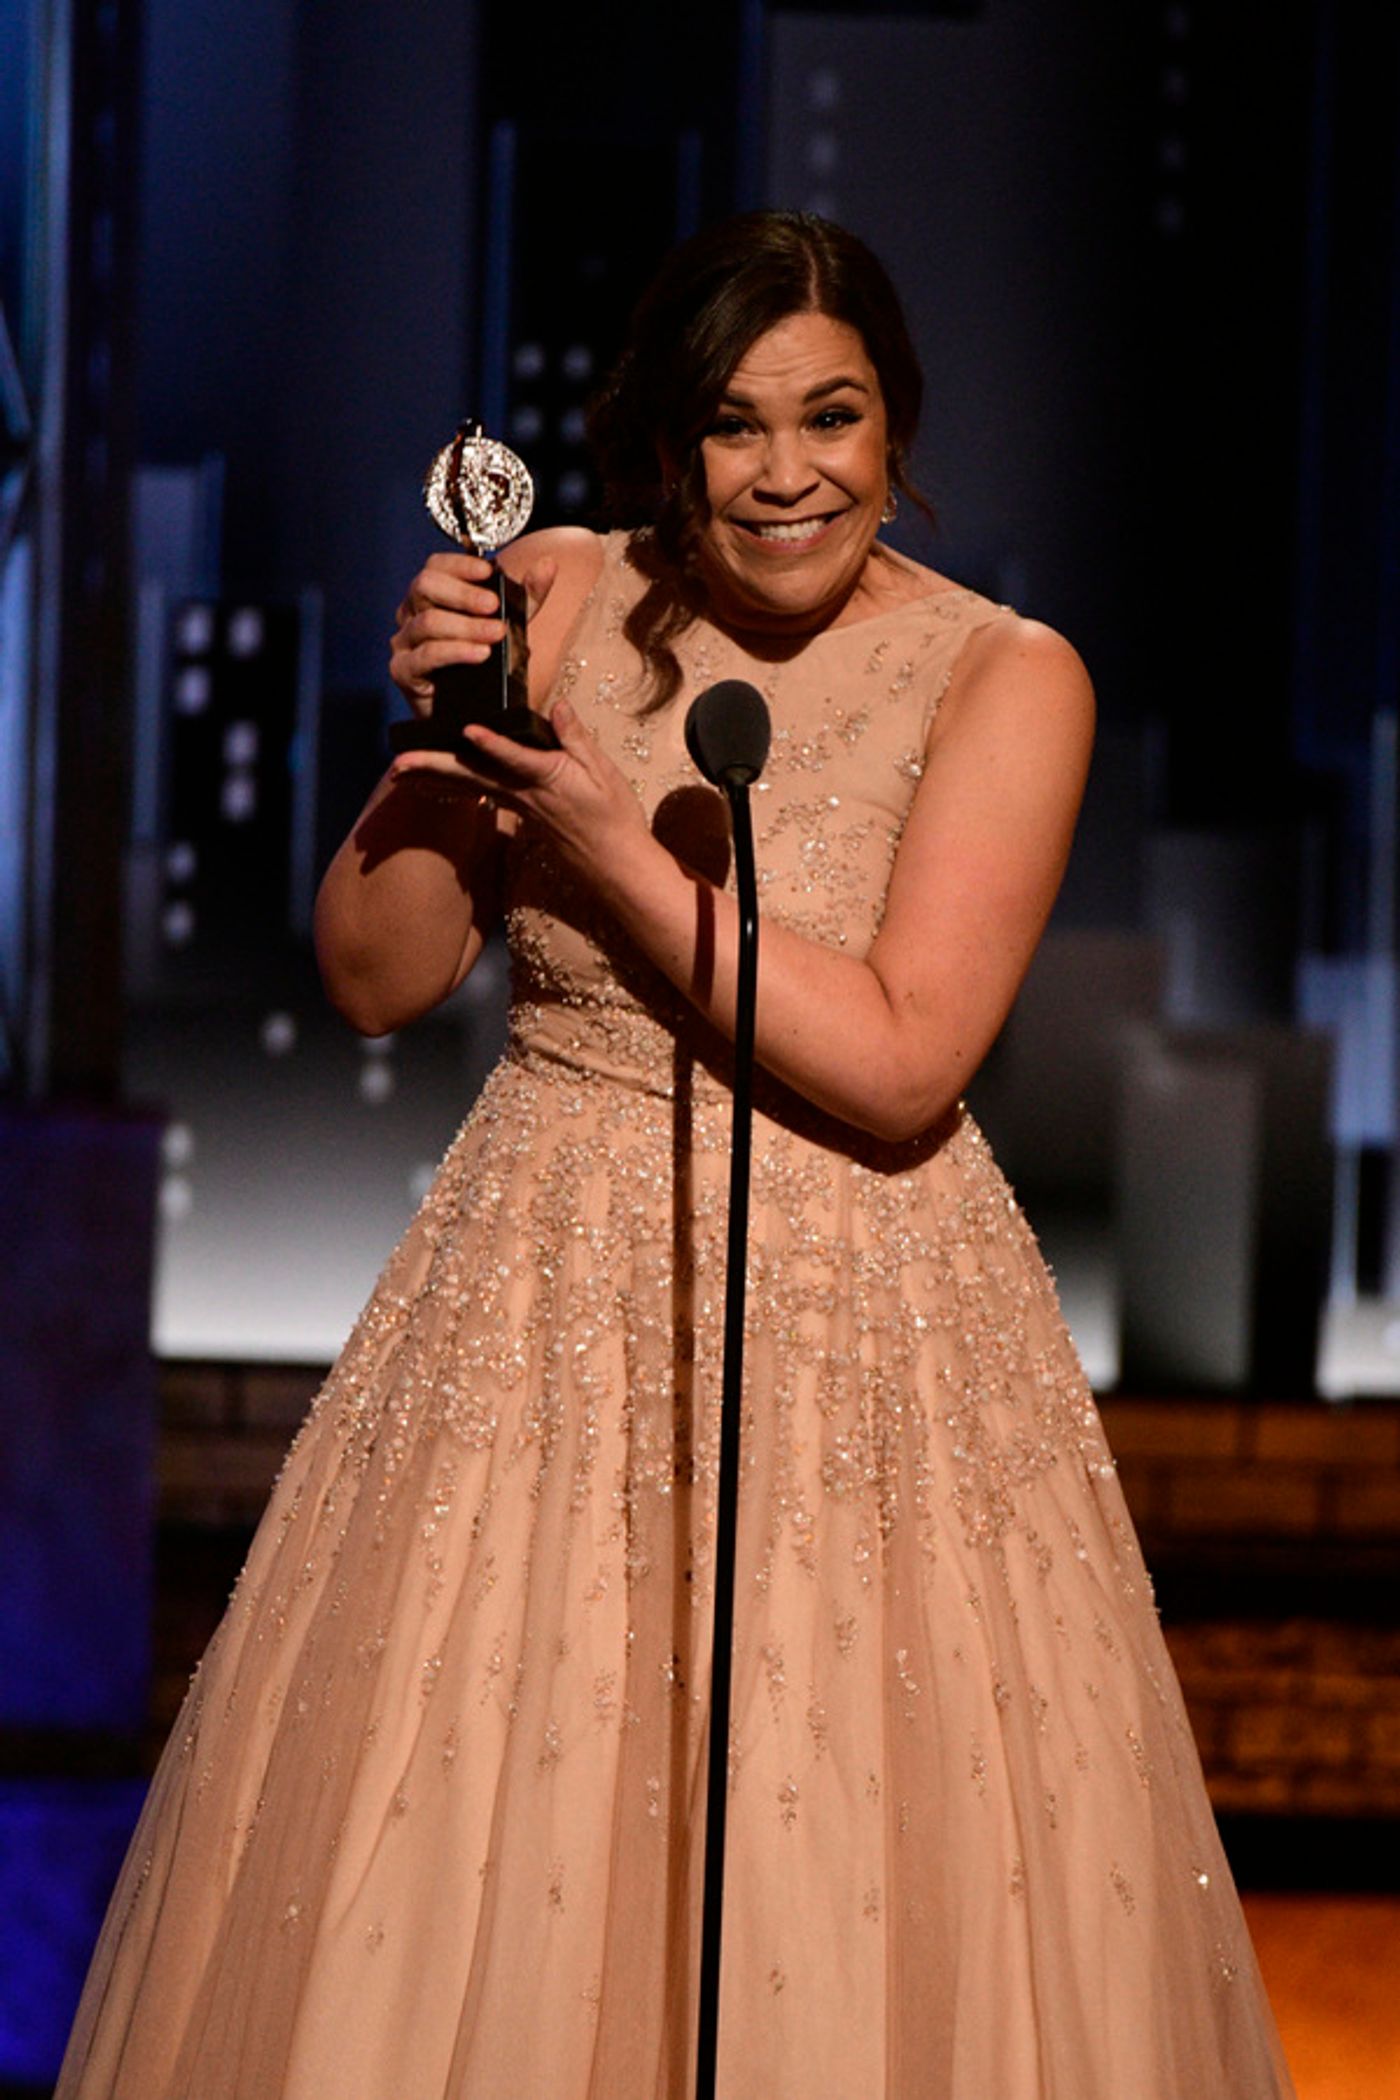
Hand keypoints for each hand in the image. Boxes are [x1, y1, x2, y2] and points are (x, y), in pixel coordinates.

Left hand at [388, 696, 651, 888]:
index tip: (468, 729)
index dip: (492, 742)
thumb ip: (576, 738)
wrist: (614, 862)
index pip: (515, 758)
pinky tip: (434, 785)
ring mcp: (518, 805)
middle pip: (472, 776)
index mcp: (548, 778)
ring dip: (432, 778)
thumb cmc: (614, 816)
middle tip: (398, 764)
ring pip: (468, 787)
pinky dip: (453, 788)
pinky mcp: (519, 812)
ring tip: (398, 774)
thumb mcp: (604, 772)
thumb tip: (558, 705)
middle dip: (434, 767)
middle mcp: (524, 793)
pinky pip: (479, 795)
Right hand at [389, 549, 558, 714]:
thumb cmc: (482, 664)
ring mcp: (405, 641)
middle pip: (425, 586)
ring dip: (466, 626)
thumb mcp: (511, 625)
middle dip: (462, 594)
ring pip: (428, 622)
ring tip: (495, 634)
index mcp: (432, 595)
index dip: (460, 565)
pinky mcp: (403, 671)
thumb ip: (527, 596)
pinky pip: (426, 655)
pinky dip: (456, 652)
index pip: (436, 566)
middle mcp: (412, 613)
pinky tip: (480, 654)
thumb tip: (548, 565)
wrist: (468, 710)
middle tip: (493, 605)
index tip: (489, 572)